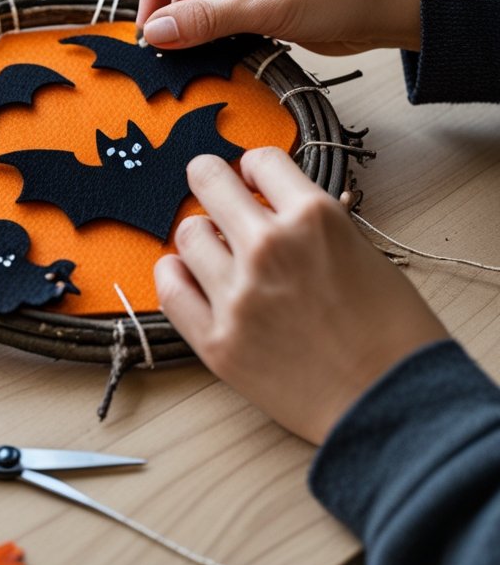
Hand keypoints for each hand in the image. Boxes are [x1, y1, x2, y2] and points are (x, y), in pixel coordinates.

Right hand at [136, 0, 420, 55]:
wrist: (393, 5)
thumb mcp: (264, 7)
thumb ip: (205, 20)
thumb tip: (155, 32)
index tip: (148, 29)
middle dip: (172, 7)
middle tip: (162, 47)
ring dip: (194, 21)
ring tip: (185, 54)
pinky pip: (226, 7)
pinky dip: (216, 28)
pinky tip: (212, 50)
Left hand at [155, 149, 445, 444]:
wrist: (392, 403)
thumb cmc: (392, 333)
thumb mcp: (363, 252)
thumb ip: (311, 225)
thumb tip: (270, 208)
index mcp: (314, 217)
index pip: (261, 161)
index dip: (255, 168)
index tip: (253, 179)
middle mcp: (269, 246)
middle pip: (210, 182)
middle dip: (211, 179)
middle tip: (211, 184)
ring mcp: (238, 294)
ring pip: (189, 234)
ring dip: (202, 236)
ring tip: (216, 249)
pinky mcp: (217, 341)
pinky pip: (171, 288)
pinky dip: (176, 274)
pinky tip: (188, 274)